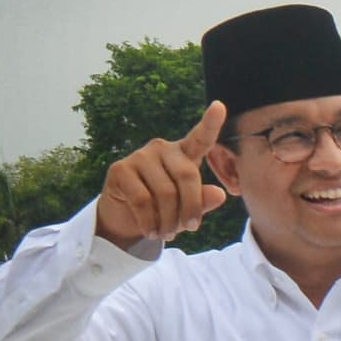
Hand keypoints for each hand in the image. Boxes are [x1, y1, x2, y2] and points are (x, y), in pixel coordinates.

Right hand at [96, 102, 230, 250]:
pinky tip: (151, 232)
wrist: (125, 218)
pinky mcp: (120, 169)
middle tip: (190, 229)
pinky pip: (142, 201)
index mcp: (184, 154)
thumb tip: (219, 195)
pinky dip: (150, 222)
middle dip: (191, 209)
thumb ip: (202, 201)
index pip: (200, 138)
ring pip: (165, 193)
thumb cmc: (162, 210)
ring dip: (169, 221)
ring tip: (167, 234)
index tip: (220, 106)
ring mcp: (140, 156)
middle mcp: (162, 148)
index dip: (211, 123)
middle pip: (187, 176)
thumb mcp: (186, 208)